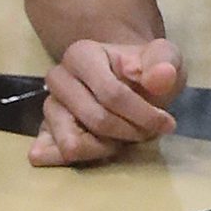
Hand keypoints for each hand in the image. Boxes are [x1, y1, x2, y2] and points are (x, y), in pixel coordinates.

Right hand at [29, 37, 184, 165]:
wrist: (131, 81)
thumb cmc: (146, 70)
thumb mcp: (165, 59)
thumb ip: (165, 63)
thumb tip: (161, 77)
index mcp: (81, 54)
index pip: (112, 93)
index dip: (143, 114)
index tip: (166, 123)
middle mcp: (57, 78)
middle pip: (96, 120)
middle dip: (128, 131)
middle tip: (147, 131)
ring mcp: (49, 106)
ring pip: (73, 144)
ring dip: (106, 147)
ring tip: (125, 135)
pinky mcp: (44, 132)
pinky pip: (52, 155)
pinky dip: (82, 157)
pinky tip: (103, 148)